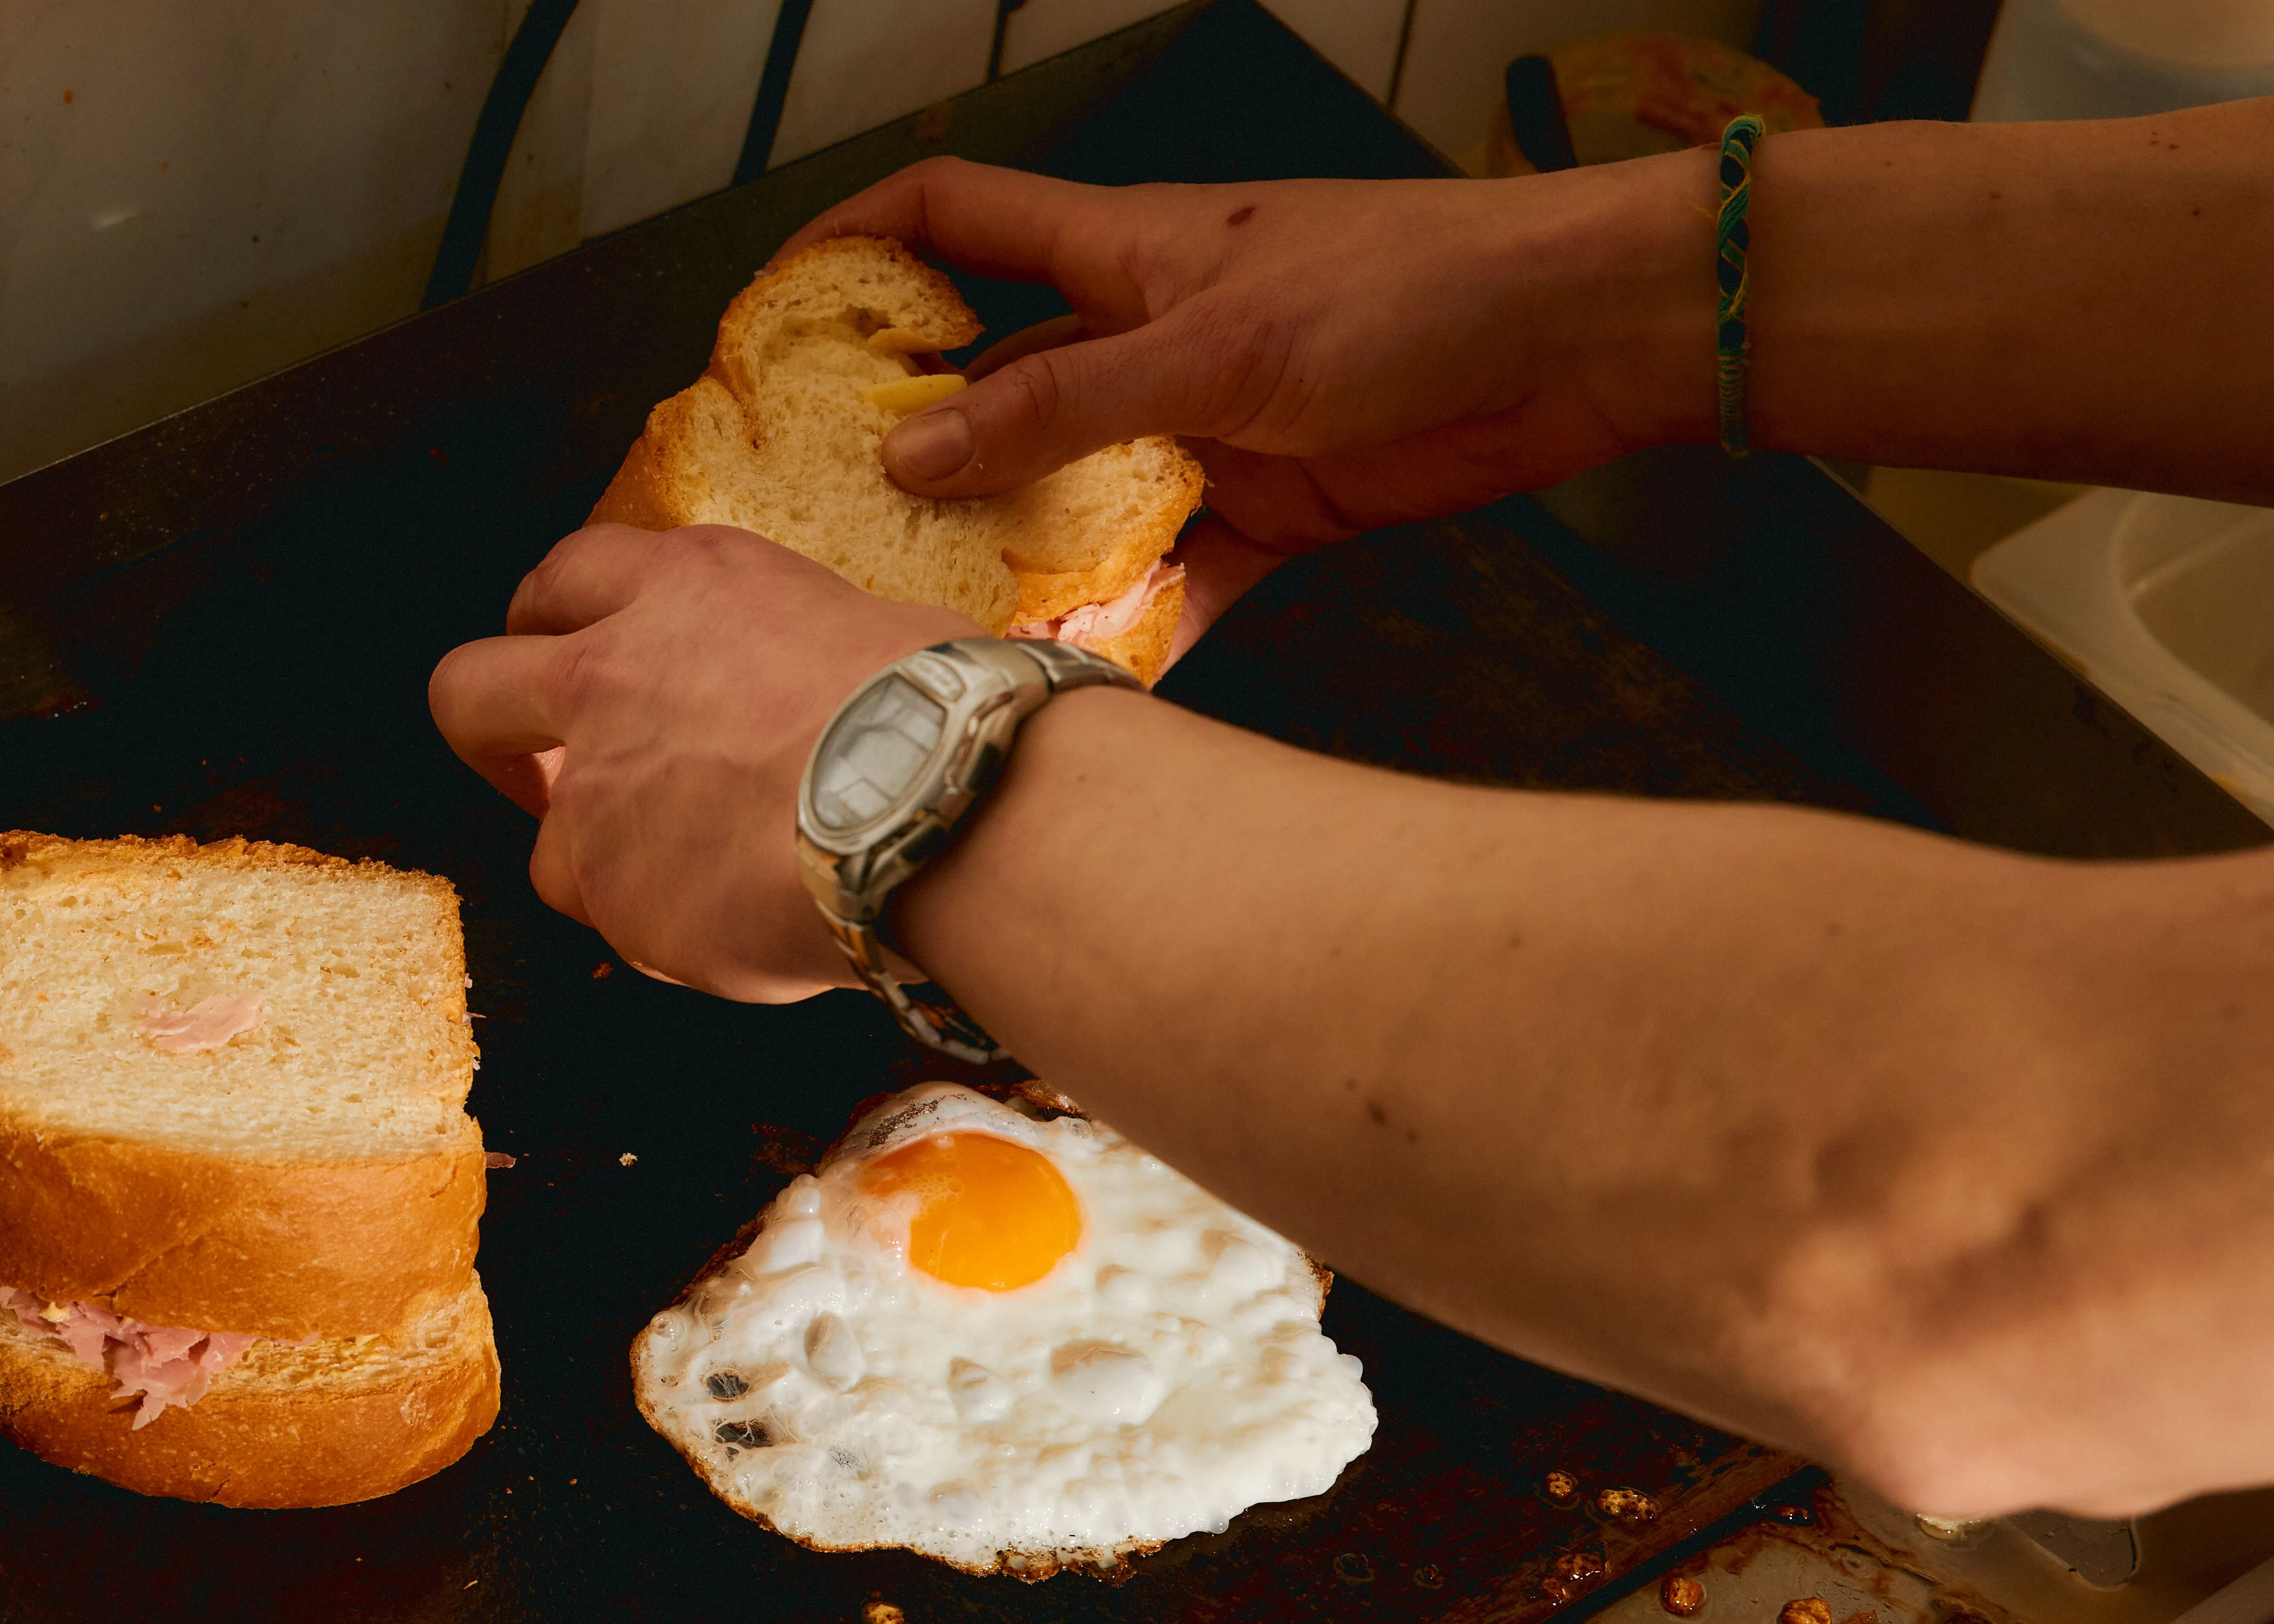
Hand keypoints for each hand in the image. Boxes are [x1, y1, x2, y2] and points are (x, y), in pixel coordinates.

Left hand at [427, 524, 977, 1000]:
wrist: (938, 806)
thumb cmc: (938, 714)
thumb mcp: (853, 629)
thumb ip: (775, 657)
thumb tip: (795, 703)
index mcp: (681, 588)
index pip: (566, 575)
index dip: (552, 622)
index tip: (563, 652)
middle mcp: (610, 678)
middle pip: (468, 689)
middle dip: (487, 732)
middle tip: (533, 767)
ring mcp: (598, 794)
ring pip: (548, 847)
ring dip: (606, 867)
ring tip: (707, 885)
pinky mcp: (612, 895)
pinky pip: (623, 928)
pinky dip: (671, 934)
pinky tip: (749, 926)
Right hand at [782, 155, 1706, 618]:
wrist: (1573, 342)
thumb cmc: (1406, 289)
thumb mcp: (1213, 343)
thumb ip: (1062, 403)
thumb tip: (913, 451)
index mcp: (1119, 253)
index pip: (950, 216)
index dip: (855, 246)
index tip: (774, 315)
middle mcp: (1143, 336)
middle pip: (997, 387)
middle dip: (918, 451)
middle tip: (830, 532)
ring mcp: (1198, 426)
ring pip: (1073, 495)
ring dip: (1021, 559)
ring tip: (939, 631)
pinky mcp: (1263, 506)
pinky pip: (1172, 576)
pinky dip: (1136, 626)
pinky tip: (1084, 684)